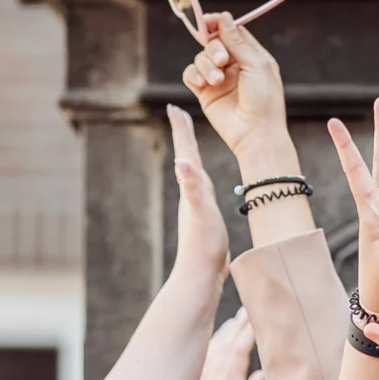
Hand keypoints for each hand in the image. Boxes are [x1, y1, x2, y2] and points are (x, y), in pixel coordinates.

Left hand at [165, 106, 231, 282]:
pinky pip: (201, 190)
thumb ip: (192, 186)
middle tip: (179, 113)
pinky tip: (202, 185)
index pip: (186, 150)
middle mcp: (191, 193)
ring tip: (190, 146)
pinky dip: (200, 179)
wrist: (201, 273)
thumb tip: (181, 162)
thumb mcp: (201, 211)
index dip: (182, 128)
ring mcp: (196, 205)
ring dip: (191, 155)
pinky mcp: (203, 217)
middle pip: (187, 156)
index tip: (174, 106)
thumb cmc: (203, 243)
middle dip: (184, 134)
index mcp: (191, 186)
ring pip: (192, 173)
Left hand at [169, 310, 269, 379]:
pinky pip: (209, 356)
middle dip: (240, 324)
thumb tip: (264, 374)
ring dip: (228, 330)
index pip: (239, 350)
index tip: (261, 312)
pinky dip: (216, 342)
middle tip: (252, 304)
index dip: (250, 331)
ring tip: (238, 316)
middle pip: (228, 343)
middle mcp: (213, 376)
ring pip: (217, 347)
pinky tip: (218, 339)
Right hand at [180, 13, 289, 167]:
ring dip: (206, 65)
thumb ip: (237, 41)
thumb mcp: (256, 65)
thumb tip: (224, 18)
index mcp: (251, 56)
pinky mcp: (205, 93)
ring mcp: (218, 79)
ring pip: (200, 58)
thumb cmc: (264, 100)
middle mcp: (234, 65)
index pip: (231, 31)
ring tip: (217, 81)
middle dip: (214, 48)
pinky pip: (190, 75)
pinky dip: (193, 75)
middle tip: (223, 61)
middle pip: (213, 42)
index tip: (208, 20)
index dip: (218, 24)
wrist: (255, 134)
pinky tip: (203, 83)